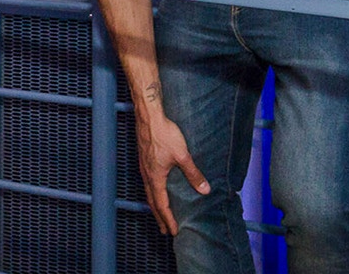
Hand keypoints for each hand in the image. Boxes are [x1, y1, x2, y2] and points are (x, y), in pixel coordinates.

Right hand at [134, 111, 209, 234]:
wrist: (149, 117)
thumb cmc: (164, 134)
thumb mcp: (182, 155)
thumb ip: (193, 173)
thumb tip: (204, 190)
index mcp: (155, 177)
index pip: (162, 204)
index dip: (168, 219)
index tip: (174, 230)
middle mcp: (147, 175)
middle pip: (152, 202)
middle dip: (159, 217)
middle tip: (164, 230)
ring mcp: (144, 167)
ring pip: (148, 192)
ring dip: (155, 206)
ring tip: (160, 213)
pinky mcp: (144, 159)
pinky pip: (147, 183)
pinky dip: (152, 193)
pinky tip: (156, 189)